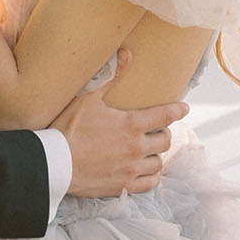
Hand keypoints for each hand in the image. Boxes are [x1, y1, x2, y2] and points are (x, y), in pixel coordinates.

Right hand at [53, 65, 188, 197]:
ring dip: (156, 155)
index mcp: (132, 124)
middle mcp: (137, 148)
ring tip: (148, 151)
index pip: (166, 115)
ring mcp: (131, 169)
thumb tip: (127, 53)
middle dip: (163, 134)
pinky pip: (149, 184)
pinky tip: (145, 171)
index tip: (184, 108)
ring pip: (159, 163)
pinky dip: (151, 177)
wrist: (55, 163)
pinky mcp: (123, 186)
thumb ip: (111, 77)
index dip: (178, 110)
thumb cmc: (69, 128)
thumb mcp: (88, 98)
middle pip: (165, 141)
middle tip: (155, 131)